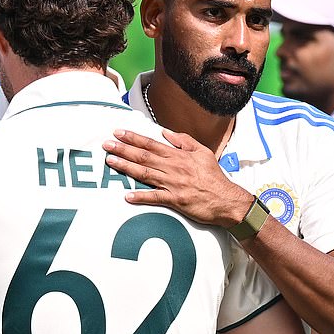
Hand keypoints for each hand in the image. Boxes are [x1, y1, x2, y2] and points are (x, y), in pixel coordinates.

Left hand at [103, 128, 252, 226]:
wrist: (226, 200)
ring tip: (110, 161)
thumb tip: (165, 133)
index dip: (134, 137)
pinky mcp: (176, 200)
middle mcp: (174, 168)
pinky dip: (141, 196)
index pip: (152, 144)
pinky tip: (127, 195)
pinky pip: (155, 198)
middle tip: (106, 144)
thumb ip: (184, 141)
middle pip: (144, 156)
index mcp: (179, 156)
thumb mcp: (202, 152)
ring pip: (145, 173)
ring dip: (126, 167)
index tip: (118, 132)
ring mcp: (174, 184)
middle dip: (124, 149)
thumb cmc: (214, 177)